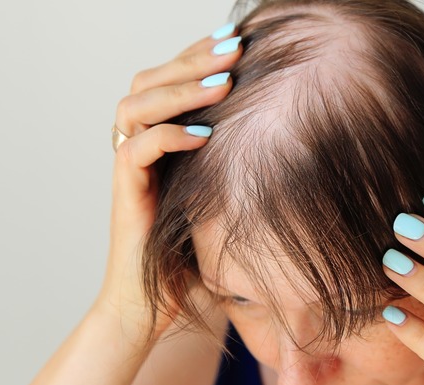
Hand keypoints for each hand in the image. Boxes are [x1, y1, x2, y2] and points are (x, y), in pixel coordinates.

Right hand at [97, 28, 241, 341]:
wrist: (158, 306)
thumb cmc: (197, 255)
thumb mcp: (227, 199)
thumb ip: (242, 165)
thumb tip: (296, 134)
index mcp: (162, 140)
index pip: (171, 80)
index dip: (199, 56)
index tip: (241, 40)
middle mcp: (141, 147)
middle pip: (150, 80)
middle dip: (193, 58)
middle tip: (235, 45)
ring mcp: (131, 170)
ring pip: (135, 105)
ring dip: (179, 88)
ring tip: (223, 82)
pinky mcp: (126, 195)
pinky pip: (135, 150)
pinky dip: (168, 136)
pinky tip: (204, 137)